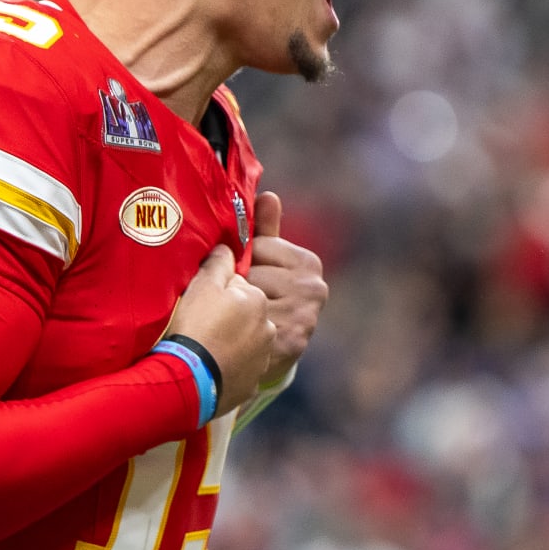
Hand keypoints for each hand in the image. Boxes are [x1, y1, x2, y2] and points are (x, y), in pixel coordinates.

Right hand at [170, 245, 273, 410]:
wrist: (188, 380)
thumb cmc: (194, 327)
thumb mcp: (202, 286)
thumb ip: (219, 263)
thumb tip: (228, 248)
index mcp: (258, 301)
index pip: (239, 287)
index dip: (218, 291)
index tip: (201, 302)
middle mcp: (268, 328)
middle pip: (245, 313)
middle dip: (229, 314)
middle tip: (201, 323)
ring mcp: (262, 357)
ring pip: (245, 340)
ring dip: (230, 339)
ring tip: (204, 345)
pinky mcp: (252, 382)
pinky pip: (240, 366)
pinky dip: (228, 363)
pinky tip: (209, 364)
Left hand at [244, 192, 326, 384]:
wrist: (268, 355)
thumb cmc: (264, 298)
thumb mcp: (265, 263)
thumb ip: (265, 230)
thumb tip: (268, 194)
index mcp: (308, 263)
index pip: (259, 246)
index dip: (243, 260)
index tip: (242, 274)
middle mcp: (313, 288)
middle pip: (253, 273)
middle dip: (237, 283)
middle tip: (235, 299)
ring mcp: (305, 315)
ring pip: (249, 298)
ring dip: (234, 306)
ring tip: (236, 316)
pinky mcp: (293, 341)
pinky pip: (250, 323)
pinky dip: (239, 327)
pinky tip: (240, 332)